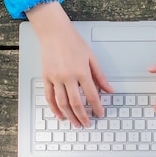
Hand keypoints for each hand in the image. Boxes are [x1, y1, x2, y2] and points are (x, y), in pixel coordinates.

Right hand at [26, 2, 112, 127]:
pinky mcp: (46, 77)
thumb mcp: (91, 57)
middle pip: (76, 103)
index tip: (99, 114)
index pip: (91, 95)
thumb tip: (109, 89)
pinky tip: (60, 114)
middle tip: (87, 123)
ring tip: (75, 123)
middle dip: (83, 116)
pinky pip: (49, 97)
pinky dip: (54, 108)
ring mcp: (55, 78)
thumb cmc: (73, 42)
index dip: (97, 107)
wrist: (54, 32)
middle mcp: (68, 76)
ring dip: (69, 115)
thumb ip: (100, 76)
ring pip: (62, 103)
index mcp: (82, 71)